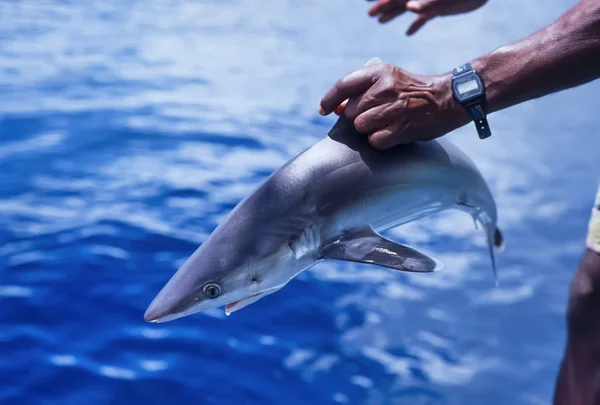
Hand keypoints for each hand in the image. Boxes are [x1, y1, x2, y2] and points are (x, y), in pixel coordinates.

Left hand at [319, 58, 468, 148]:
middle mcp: (386, 87)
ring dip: (369, 130)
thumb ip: (363, 90)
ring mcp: (395, 108)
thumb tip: (336, 108)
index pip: (343, 85)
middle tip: (376, 116)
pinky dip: (380, 141)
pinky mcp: (403, 127)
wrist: (448, 99)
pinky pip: (375, 141)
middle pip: (350, 112)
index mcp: (380, 71)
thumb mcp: (389, 79)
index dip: (329, 100)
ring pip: (361, 127)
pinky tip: (393, 133)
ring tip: (386, 124)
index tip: (323, 110)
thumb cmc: (412, 91)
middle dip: (358, 118)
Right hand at [367, 0, 487, 34]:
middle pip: (397, 0)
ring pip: (406, 7)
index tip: (366, 1)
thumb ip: (427, 2)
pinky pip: (423, 16)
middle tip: (370, 14)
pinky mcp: (439, 8)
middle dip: (383, 5)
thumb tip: (409, 7)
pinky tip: (409, 32)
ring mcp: (429, 1)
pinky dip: (416, 23)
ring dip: (394, 13)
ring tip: (381, 21)